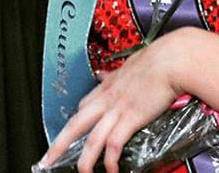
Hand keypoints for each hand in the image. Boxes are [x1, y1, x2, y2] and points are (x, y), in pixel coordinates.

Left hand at [42, 31, 191, 172]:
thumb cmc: (157, 58)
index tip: (69, 133)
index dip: (76, 121)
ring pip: (91, 139)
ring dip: (84, 161)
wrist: (171, 58)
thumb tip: (104, 72)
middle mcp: (107, 98)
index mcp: (108, 85)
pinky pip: (113, 144)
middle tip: (47, 160)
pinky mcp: (130, 118)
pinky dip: (110, 160)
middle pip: (75, 124)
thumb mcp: (132, 63)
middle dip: (59, 144)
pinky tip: (111, 170)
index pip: (84, 106)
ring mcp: (117, 109)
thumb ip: (117, 72)